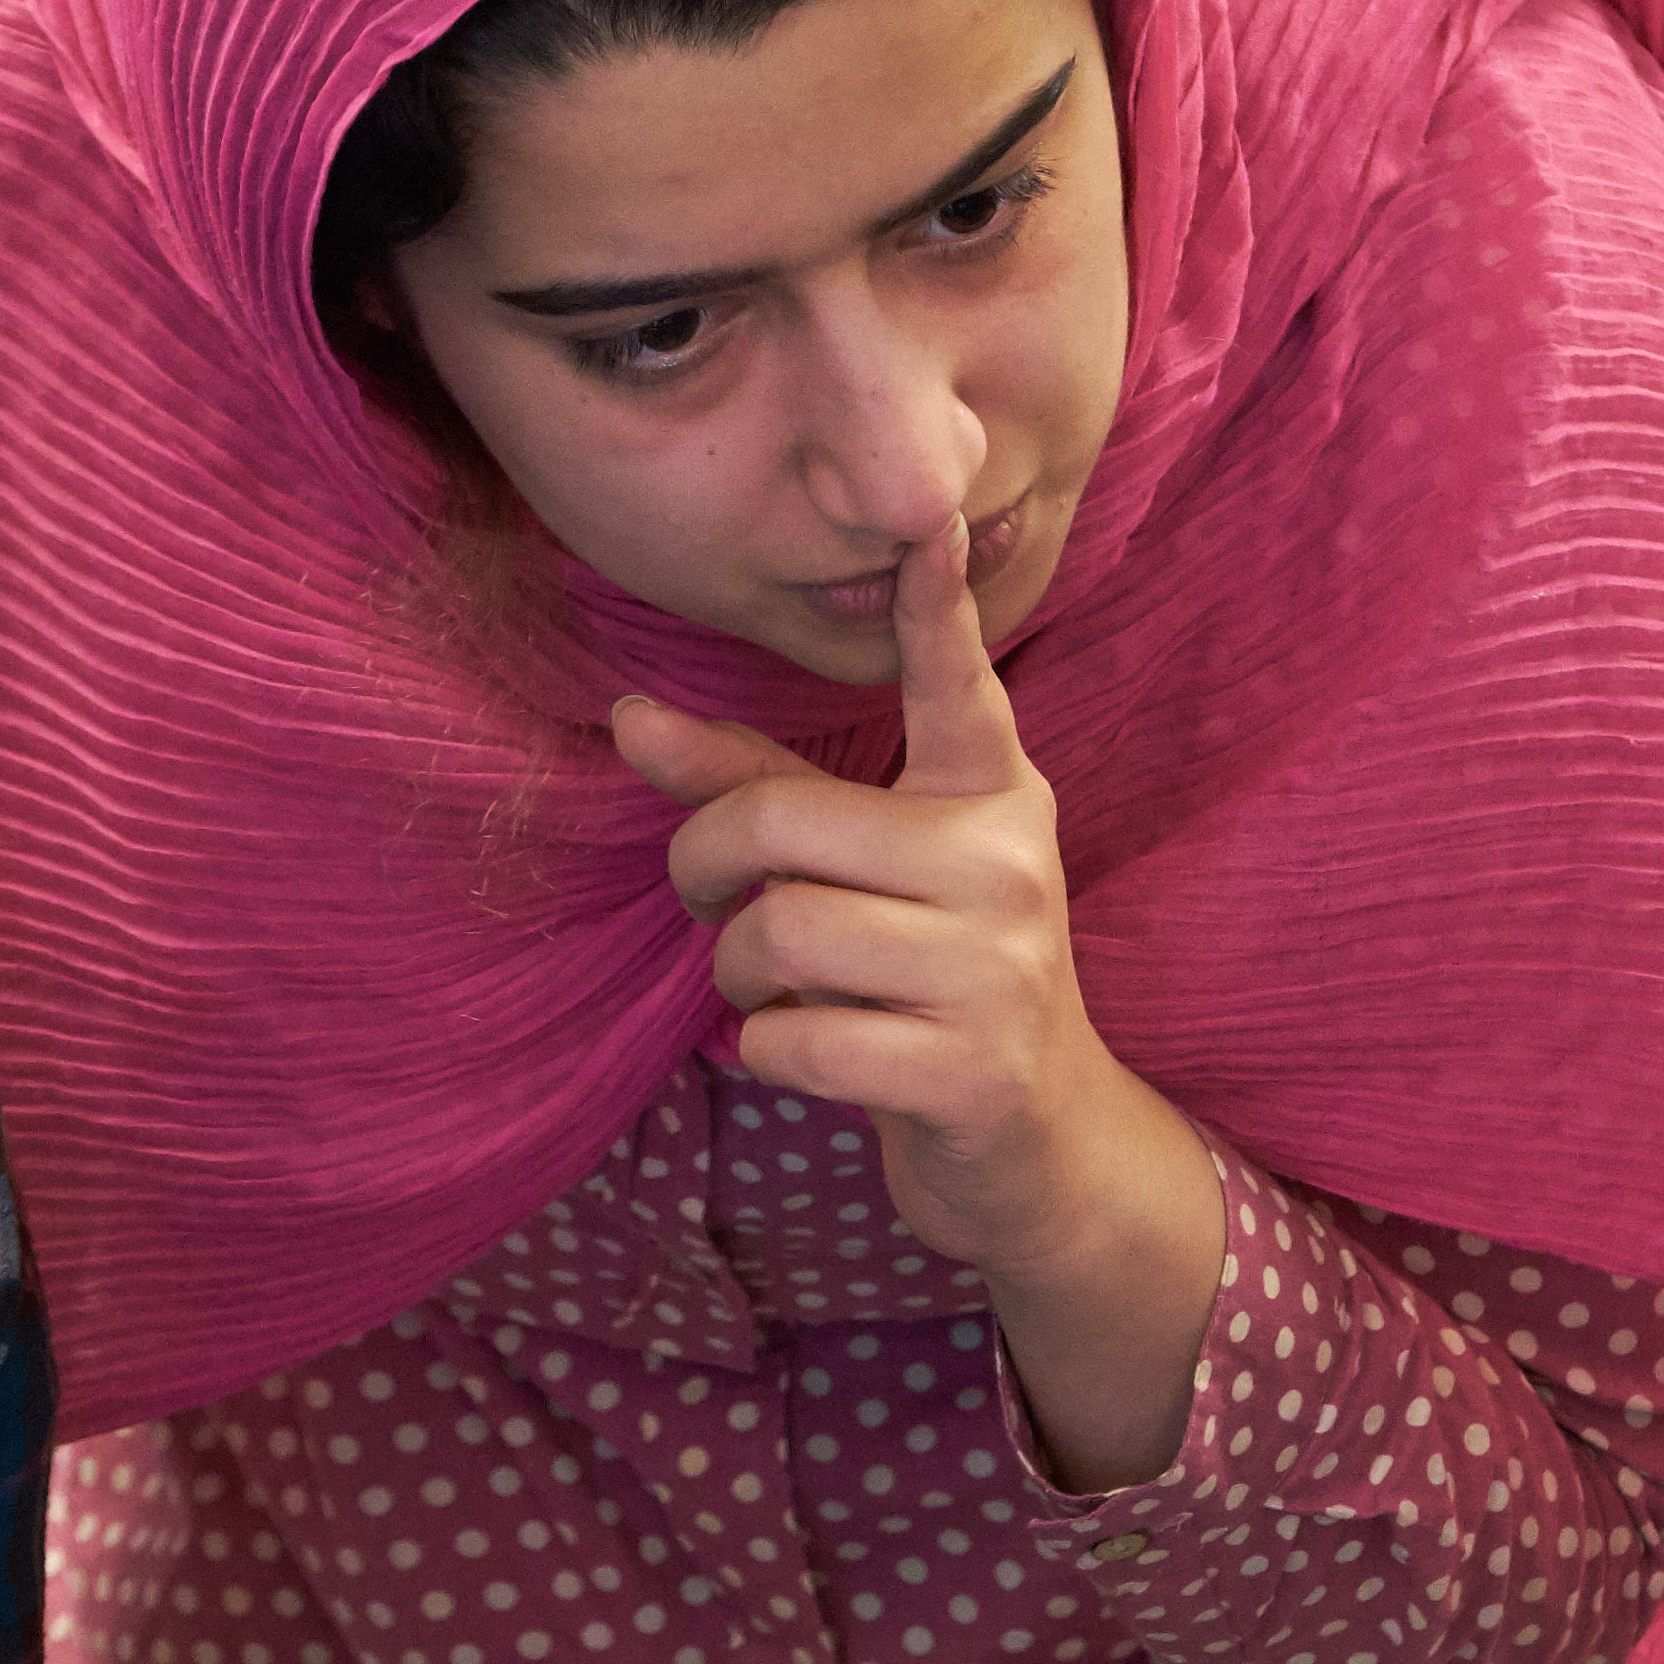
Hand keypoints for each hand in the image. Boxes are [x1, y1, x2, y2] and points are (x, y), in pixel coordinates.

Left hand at [615, 514, 1225, 1482]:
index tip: (928, 515)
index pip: (958, 686)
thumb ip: (753, 787)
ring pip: (781, 930)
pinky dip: (768, 1052)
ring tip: (777, 988)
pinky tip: (809, 1053)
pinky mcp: (976, 1068)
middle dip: (705, 869)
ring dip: (738, 972)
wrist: (1039, 1148)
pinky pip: (799, 1037)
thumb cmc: (927, 982)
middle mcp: (1007, 863)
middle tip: (705, 903)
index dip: (938, 605)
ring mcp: (1001, 967)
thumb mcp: (864, 874)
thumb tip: (624, 714)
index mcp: (989, 795)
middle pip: (783, 823)